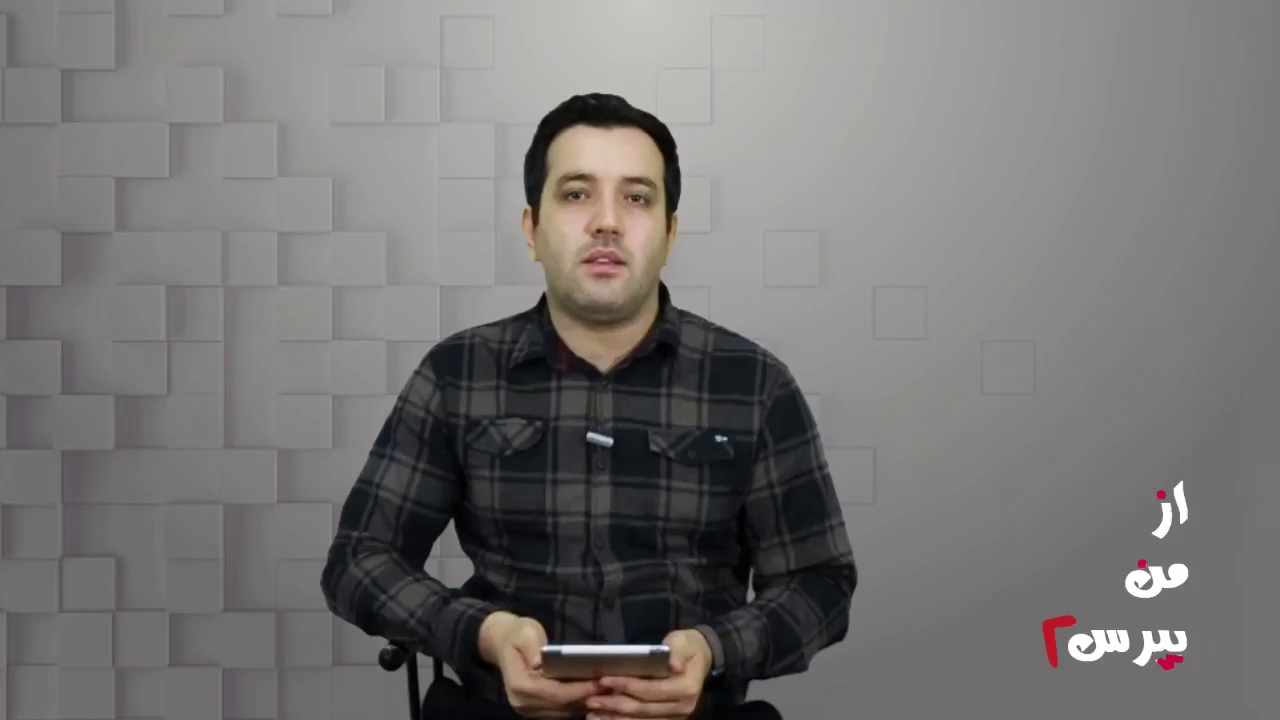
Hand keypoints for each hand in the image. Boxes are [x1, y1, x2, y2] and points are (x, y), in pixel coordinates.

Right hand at [478, 612, 599, 718]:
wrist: (502, 642)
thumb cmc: (516, 633)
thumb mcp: (524, 632)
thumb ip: (532, 647)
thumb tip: (540, 662)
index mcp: (519, 684)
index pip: (553, 693)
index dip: (577, 689)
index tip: (598, 681)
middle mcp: (522, 702)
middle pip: (560, 706)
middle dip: (586, 696)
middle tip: (610, 686)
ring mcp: (528, 708)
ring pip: (563, 712)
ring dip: (584, 702)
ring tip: (607, 690)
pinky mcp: (536, 709)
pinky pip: (560, 711)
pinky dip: (577, 704)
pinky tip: (593, 693)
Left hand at [583, 629, 713, 719]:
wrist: (702, 659)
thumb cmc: (687, 647)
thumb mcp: (682, 642)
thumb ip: (675, 652)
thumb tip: (674, 664)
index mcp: (686, 688)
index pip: (651, 690)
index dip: (627, 686)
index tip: (604, 679)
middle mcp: (683, 707)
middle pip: (643, 709)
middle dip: (615, 704)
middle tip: (591, 699)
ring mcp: (676, 717)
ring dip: (615, 718)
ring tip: (592, 714)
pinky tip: (606, 719)